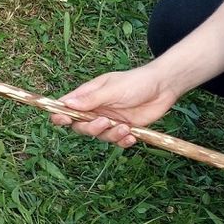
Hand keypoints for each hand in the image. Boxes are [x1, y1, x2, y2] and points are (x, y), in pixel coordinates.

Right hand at [49, 65, 182, 147]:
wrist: (163, 87)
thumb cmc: (135, 82)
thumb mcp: (112, 89)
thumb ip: (91, 99)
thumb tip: (67, 104)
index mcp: (87, 96)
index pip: (65, 107)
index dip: (60, 115)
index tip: (64, 120)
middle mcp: (95, 110)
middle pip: (80, 126)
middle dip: (91, 128)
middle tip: (104, 122)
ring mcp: (109, 120)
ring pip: (99, 136)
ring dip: (111, 135)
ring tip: (125, 128)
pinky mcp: (123, 129)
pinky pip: (116, 141)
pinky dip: (122, 142)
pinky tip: (132, 136)